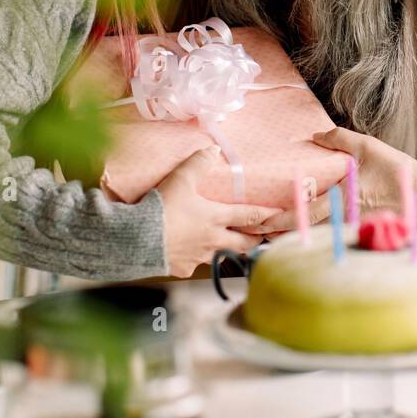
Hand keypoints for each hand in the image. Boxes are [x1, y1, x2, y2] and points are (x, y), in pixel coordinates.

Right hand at [155, 147, 279, 277]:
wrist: (138, 240)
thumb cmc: (162, 209)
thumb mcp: (180, 179)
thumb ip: (198, 163)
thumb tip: (213, 149)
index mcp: (215, 218)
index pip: (249, 215)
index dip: (266, 214)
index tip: (278, 215)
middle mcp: (212, 240)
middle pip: (243, 242)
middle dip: (255, 239)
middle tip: (262, 237)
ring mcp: (198, 256)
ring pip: (221, 255)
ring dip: (229, 249)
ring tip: (231, 245)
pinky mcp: (183, 268)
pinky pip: (195, 263)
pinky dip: (198, 258)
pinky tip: (193, 254)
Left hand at [261, 128, 416, 229]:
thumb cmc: (396, 170)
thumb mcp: (366, 146)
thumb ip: (338, 138)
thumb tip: (314, 134)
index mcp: (340, 198)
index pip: (300, 213)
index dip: (275, 220)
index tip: (255, 222)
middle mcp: (342, 217)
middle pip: (302, 230)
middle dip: (277, 231)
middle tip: (252, 229)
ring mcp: (350, 227)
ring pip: (314, 234)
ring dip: (292, 233)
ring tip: (268, 231)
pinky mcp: (358, 229)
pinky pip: (329, 234)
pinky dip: (312, 232)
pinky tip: (301, 229)